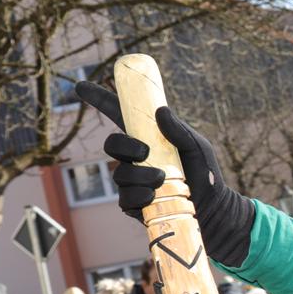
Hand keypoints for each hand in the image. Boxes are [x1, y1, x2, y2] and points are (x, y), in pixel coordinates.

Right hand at [77, 81, 256, 266]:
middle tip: (146, 153)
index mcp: (148, 137)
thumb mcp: (197, 147)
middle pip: (111, 144)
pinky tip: (154, 198)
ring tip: (164, 181)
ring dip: (141, 177)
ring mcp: (132, 180)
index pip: (119, 116)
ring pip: (120, 174)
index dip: (99, 99)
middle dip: (125, 147)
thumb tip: (160, 111)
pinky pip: (125, 198)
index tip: (80, 86)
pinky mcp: (133, 203)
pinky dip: (140, 196)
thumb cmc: (205, 173)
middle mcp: (135, 158)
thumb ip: (180, 131)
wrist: (212, 208)